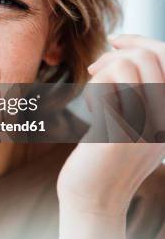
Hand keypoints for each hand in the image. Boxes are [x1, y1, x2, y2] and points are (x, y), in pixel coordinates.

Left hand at [57, 34, 164, 238]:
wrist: (93, 198)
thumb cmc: (105, 158)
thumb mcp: (135, 125)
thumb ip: (142, 94)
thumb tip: (127, 52)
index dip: (142, 41)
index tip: (116, 40)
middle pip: (148, 58)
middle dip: (115, 56)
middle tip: (95, 72)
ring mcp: (145, 124)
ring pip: (127, 66)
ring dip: (103, 72)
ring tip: (94, 93)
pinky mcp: (119, 130)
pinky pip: (108, 86)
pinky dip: (95, 89)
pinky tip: (91, 108)